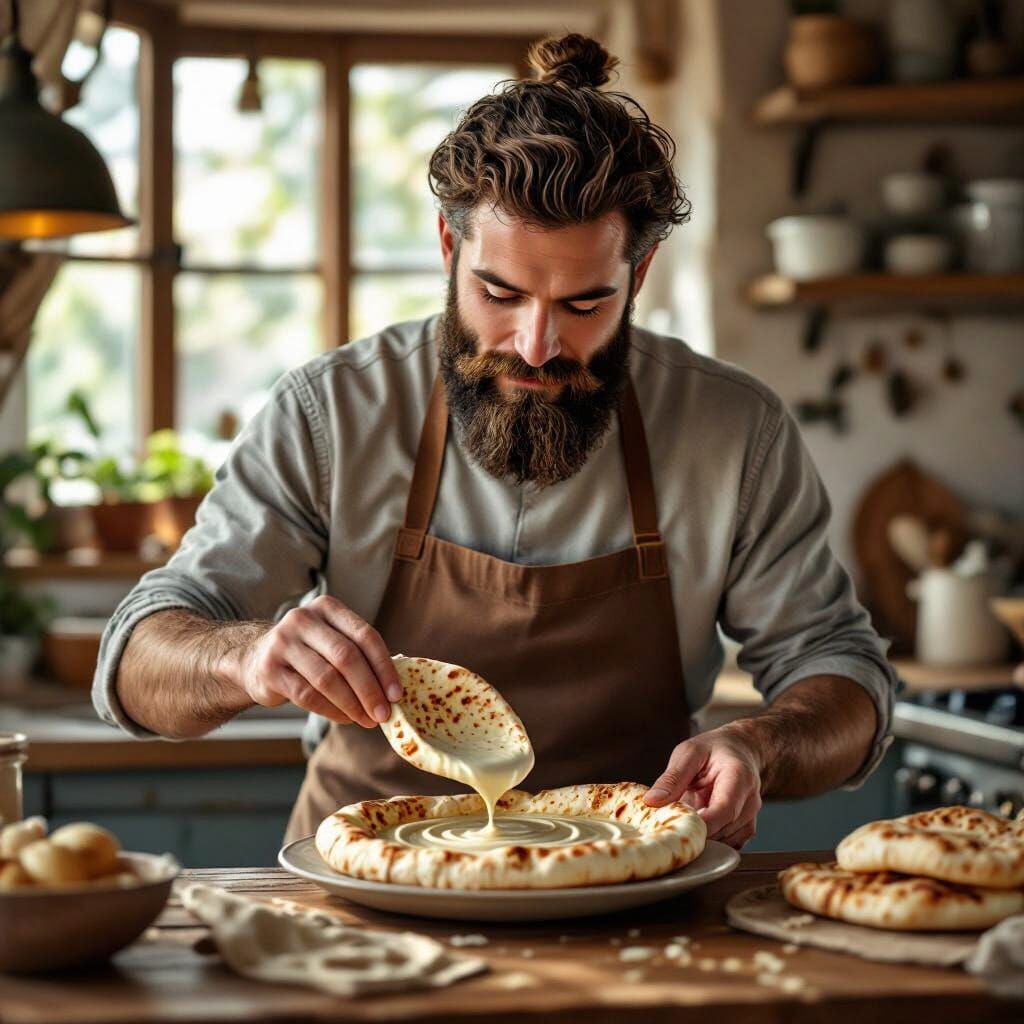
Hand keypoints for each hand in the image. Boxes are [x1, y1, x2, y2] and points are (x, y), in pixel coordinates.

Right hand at [228, 595, 402, 727]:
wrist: (256, 659)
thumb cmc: (309, 653)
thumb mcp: (332, 641)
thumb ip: (360, 655)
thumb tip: (394, 690)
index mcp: (327, 607)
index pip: (364, 635)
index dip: (384, 667)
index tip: (397, 694)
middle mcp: (303, 619)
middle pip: (346, 657)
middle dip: (370, 689)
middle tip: (384, 714)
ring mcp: (283, 642)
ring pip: (327, 678)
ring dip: (352, 704)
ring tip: (367, 720)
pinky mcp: (270, 669)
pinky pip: (308, 695)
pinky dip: (331, 710)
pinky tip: (345, 718)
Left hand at [642, 728, 762, 848]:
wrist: (738, 750)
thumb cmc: (714, 749)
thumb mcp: (689, 753)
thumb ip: (672, 778)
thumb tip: (651, 801)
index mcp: (739, 777)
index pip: (725, 810)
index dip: (701, 824)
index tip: (676, 828)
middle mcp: (750, 801)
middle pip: (724, 829)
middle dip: (695, 831)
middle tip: (668, 825)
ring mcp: (750, 817)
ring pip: (724, 841)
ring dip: (700, 836)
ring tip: (680, 820)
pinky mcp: (743, 828)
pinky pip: (725, 843)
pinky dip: (708, 840)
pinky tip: (694, 826)